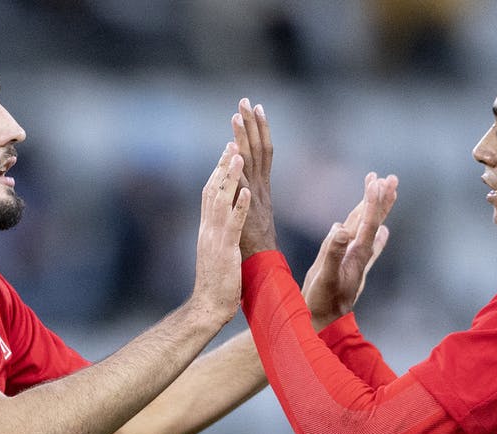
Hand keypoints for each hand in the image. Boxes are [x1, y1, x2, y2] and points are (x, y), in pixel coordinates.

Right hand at [191, 142, 250, 324]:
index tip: (227, 152)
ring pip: (221, 201)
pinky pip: (233, 224)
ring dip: (230, 178)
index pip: (210, 194)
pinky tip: (249, 191)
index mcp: (207, 229)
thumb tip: (220, 223)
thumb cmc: (216, 283)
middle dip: (222, 166)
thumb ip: (217, 235)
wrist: (208, 306)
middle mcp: (208, 229)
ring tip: (239, 155)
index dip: (218, 172)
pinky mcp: (225, 250)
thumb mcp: (216, 253)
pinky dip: (241, 206)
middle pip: (212, 190)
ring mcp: (215, 238)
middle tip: (232, 142)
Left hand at [232, 98, 275, 258]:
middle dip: (253, 124)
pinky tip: (233, 150)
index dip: (260, 130)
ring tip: (238, 115)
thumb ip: (245, 196)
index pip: (263, 152)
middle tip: (247, 100)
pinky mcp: (248, 211)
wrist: (260, 269)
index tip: (256, 108)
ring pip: (251, 162)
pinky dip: (239, 167)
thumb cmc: (252, 246)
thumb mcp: (250, 214)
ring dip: (244, 137)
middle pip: (259, 150)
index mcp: (262, 190)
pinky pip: (243, 185)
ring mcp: (256, 199)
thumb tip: (237, 180)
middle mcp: (262, 190)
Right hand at [301, 172, 397, 329]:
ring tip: (384, 192)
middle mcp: (359, 254)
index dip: (372, 200)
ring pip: (368, 228)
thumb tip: (341, 228)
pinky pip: (365, 244)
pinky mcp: (351, 267)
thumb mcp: (324, 276)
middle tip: (390, 177)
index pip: (367, 221)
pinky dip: (373, 233)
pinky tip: (381, 231)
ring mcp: (356, 260)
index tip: (376, 180)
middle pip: (373, 221)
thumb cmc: (321, 301)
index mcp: (356, 253)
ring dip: (376, 209)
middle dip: (381, 199)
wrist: (324, 324)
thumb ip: (332, 252)